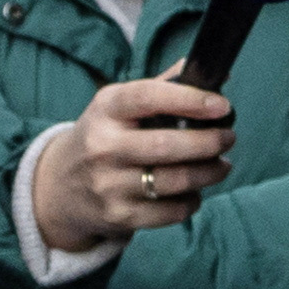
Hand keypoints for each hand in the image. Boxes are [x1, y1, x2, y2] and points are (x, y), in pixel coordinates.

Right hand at [31, 75, 235, 253]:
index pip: (148, 97)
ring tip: (222, 165)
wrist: (59, 187)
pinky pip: (170, 211)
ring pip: (175, 181)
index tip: (222, 105)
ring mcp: (108, 184)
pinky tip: (195, 191)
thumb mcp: (118, 105)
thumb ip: (165, 86)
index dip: (189, 99)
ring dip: (209, 173)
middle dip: (209, 142)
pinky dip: (192, 201)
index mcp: (106, 109)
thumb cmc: (104, 137)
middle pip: (167, 145)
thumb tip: (218, 73)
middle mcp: (103, 146)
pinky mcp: (118, 215)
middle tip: (228, 138)